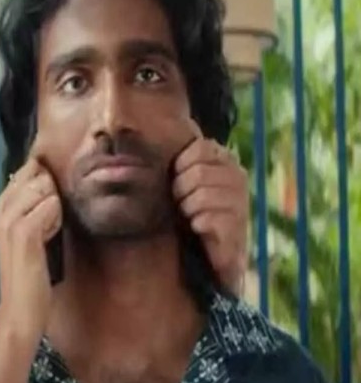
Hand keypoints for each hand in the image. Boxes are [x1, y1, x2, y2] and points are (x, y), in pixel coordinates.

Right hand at [0, 157, 61, 341]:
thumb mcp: (31, 233)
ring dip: (55, 210)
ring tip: (47, 235)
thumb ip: (34, 206)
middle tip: (47, 228)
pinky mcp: (24, 232)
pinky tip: (49, 240)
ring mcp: (9, 219)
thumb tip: (51, 180)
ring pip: (45, 187)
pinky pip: (51, 205)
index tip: (46, 213)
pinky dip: (56, 221)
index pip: (27, 169)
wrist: (20, 311)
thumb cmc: (30, 273)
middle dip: (51, 195)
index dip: (46, 183)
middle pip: (37, 174)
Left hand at [173, 136, 248, 294]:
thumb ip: (175, 157)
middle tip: (184, 205)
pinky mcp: (238, 227)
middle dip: (182, 190)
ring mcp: (241, 201)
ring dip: (188, 209)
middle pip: (199, 171)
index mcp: (225, 160)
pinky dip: (196, 225)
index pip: (200, 147)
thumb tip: (140, 128)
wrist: (206, 255)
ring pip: (201, 195)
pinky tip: (199, 230)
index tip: (178, 182)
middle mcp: (238, 177)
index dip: (181, 167)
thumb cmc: (187, 212)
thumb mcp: (179, 179)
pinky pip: (206, 218)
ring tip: (192, 217)